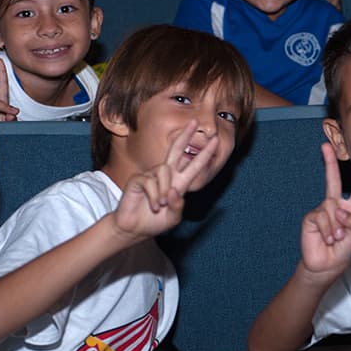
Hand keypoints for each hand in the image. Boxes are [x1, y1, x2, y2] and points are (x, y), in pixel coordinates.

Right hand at [112, 121, 219, 240]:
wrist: (134, 229)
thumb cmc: (154, 222)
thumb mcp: (173, 217)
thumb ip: (178, 206)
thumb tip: (174, 191)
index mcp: (178, 183)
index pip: (193, 165)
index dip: (205, 154)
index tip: (216, 141)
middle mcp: (166, 176)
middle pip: (177, 150)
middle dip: (185, 135)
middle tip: (195, 121)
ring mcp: (151, 176)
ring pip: (164, 172)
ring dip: (164, 191)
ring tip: (160, 206)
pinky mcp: (138, 179)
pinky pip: (150, 182)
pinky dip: (154, 196)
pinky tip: (153, 205)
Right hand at [300, 143, 350, 278]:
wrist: (325, 266)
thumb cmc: (342, 252)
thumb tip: (340, 210)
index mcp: (349, 210)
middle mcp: (334, 206)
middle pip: (332, 181)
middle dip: (329, 163)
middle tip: (325, 146)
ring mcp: (322, 211)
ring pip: (332, 209)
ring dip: (336, 227)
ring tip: (335, 240)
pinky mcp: (311, 218)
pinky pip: (323, 217)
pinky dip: (328, 230)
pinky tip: (328, 239)